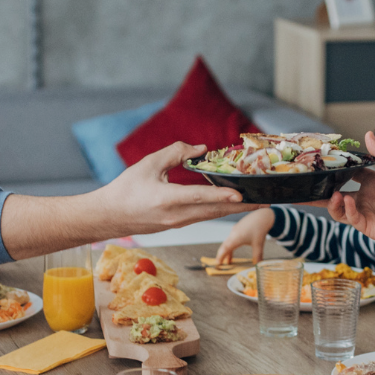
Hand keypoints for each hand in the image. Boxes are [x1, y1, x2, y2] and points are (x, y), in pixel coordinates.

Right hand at [96, 141, 243, 233]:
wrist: (109, 217)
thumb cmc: (126, 189)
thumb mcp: (148, 164)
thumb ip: (175, 153)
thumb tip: (201, 149)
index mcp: (167, 200)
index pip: (199, 197)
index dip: (221, 194)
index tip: (241, 195)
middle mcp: (176, 216)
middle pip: (215, 211)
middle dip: (242, 207)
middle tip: (265, 202)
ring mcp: (178, 223)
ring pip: (211, 215)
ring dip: (234, 209)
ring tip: (255, 204)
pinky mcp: (177, 225)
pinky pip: (203, 216)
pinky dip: (219, 210)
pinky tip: (230, 204)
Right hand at [214, 207, 275, 266]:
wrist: (262, 215)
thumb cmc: (259, 228)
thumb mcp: (258, 244)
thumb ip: (257, 256)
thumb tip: (258, 265)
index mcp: (235, 238)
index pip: (224, 250)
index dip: (220, 257)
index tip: (217, 264)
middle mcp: (233, 234)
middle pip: (224, 246)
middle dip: (222, 256)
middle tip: (220, 264)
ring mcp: (235, 230)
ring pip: (228, 242)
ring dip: (227, 251)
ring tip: (229, 260)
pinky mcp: (238, 228)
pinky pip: (231, 238)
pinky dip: (231, 245)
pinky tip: (235, 248)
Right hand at [327, 132, 374, 253]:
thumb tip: (367, 134)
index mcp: (374, 181)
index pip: (347, 174)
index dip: (333, 170)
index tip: (318, 164)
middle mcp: (368, 197)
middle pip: (337, 193)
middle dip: (320, 191)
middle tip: (304, 186)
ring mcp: (368, 213)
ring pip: (340, 209)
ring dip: (332, 202)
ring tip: (332, 195)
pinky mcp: (371, 228)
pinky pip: (352, 219)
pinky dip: (346, 211)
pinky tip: (346, 201)